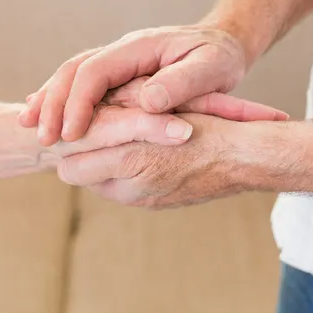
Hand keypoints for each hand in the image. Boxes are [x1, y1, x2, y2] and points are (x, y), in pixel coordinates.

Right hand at [20, 25, 283, 145]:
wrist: (223, 45)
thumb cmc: (220, 58)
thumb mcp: (212, 69)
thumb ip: (182, 84)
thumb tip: (147, 103)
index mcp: (138, 47)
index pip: (95, 71)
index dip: (79, 102)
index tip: (71, 133)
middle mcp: (120, 51)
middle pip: (73, 71)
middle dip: (54, 103)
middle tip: (42, 137)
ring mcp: (116, 61)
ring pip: (71, 76)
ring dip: (50, 101)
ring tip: (32, 128)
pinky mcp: (117, 75)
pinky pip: (81, 85)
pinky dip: (61, 100)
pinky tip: (46, 116)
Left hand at [55, 113, 255, 208]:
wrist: (244, 158)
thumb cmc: (206, 124)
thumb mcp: (159, 108)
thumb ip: (119, 112)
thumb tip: (84, 112)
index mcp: (132, 159)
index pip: (71, 161)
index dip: (69, 141)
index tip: (72, 124)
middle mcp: (133, 188)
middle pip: (76, 176)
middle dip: (76, 155)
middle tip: (85, 131)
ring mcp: (143, 200)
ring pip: (96, 184)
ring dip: (97, 164)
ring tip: (112, 139)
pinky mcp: (153, 204)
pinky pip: (120, 190)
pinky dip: (118, 174)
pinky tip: (135, 152)